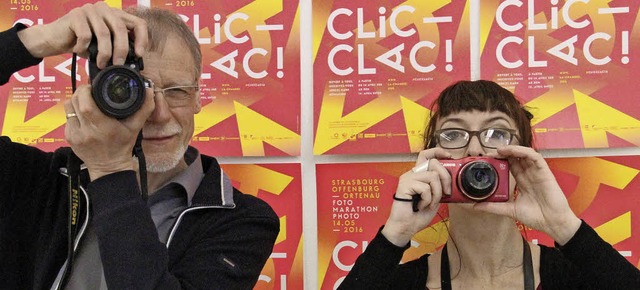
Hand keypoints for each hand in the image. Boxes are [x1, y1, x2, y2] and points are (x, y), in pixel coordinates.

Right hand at [17, 2, 147, 67]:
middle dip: (121, 50)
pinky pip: (85, 35)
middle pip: (121, 29)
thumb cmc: (81, 44)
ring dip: (104, 53)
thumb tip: (134, 61)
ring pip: (104, 33)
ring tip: (101, 64)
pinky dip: (84, 48)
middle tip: (118, 65)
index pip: (138, 23)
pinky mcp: (75, 15)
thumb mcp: (103, 46)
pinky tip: (80, 52)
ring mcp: (90, 9)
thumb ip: (117, 48)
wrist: (54, 40)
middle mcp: (104, 9)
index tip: (139, 55)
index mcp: (115, 14)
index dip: (142, 39)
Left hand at [64, 84, 154, 180]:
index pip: (85, 105)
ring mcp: (75, 135)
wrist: (109, 167)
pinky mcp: (68, 137)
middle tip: (90, 91)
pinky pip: (67, 117)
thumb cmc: (122, 147)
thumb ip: (144, 109)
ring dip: (75, 101)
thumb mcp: (135, 128)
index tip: (93, 87)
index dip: (86, 91)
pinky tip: (83, 115)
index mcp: (102, 127)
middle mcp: (85, 131)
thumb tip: (149, 91)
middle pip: (74, 102)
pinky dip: (74, 112)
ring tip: (86, 101)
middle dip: (81, 93)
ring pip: (67, 108)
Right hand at [382, 148, 451, 246]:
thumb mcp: (435, 199)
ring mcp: (407, 178)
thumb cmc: (418, 215)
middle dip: (446, 178)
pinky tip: (420, 206)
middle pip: (433, 163)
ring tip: (429, 203)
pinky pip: (425, 188)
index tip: (449, 156)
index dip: (438, 151)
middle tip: (446, 193)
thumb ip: (440, 188)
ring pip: (432, 176)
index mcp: (419, 175)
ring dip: (436, 193)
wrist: (406, 227)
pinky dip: (427, 200)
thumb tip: (452, 179)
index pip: (426, 155)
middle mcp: (412, 174)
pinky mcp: (404, 185)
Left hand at [473, 145, 581, 244]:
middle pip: (515, 158)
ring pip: (524, 154)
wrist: (552, 223)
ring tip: (498, 150)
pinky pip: (535, 157)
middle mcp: (529, 175)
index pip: (509, 166)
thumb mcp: (510, 210)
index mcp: (522, 182)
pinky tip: (513, 151)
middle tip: (489, 153)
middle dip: (502, 153)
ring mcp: (536, 172)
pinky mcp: (545, 172)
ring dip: (511, 150)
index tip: (485, 160)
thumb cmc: (536, 217)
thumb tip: (475, 207)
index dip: (498, 161)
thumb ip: (493, 207)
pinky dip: (523, 151)